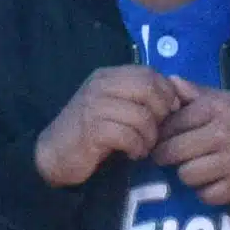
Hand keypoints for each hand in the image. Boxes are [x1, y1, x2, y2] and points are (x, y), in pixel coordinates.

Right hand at [34, 64, 180, 189]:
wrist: (53, 155)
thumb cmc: (89, 133)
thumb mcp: (113, 106)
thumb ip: (139, 97)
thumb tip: (177, 98)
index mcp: (107, 76)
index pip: (150, 74)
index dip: (166, 95)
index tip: (165, 116)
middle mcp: (100, 86)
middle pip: (150, 90)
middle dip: (161, 115)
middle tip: (155, 133)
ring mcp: (93, 106)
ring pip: (143, 116)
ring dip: (150, 138)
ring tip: (142, 147)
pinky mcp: (92, 130)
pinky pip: (130, 136)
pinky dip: (137, 148)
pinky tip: (132, 154)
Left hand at [156, 83, 229, 203]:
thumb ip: (201, 93)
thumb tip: (169, 81)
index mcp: (218, 108)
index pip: (172, 122)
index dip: (162, 132)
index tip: (162, 137)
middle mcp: (222, 133)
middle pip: (172, 151)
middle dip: (167, 156)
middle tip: (170, 157)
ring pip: (186, 175)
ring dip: (187, 175)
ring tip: (196, 169)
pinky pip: (206, 195)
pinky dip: (206, 192)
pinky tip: (213, 183)